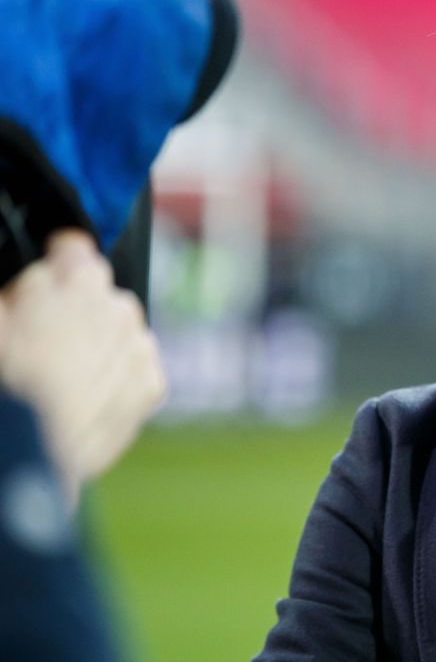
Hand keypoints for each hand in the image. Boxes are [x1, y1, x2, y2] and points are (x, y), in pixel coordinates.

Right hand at [0, 229, 165, 505]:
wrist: (22, 456)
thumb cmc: (7, 385)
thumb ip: (14, 296)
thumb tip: (26, 290)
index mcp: (73, 278)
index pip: (75, 249)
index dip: (57, 263)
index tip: (48, 277)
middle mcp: (115, 306)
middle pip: (100, 294)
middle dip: (77, 309)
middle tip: (42, 339)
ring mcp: (138, 346)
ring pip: (124, 330)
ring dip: (101, 344)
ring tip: (62, 375)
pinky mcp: (150, 387)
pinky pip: (141, 368)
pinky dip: (121, 378)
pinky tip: (88, 397)